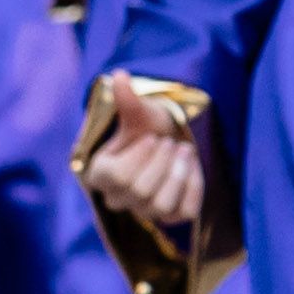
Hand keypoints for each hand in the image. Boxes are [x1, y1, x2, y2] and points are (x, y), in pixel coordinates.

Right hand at [88, 112, 204, 233]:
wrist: (170, 140)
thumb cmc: (148, 129)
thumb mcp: (139, 114)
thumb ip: (128, 100)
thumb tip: (120, 76)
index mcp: (100, 174)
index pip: (116, 176)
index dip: (139, 156)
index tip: (151, 138)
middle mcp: (117, 198)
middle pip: (140, 191)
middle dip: (162, 161)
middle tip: (169, 142)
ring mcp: (143, 211)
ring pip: (161, 206)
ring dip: (178, 174)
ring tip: (183, 150)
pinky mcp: (169, 216)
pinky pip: (184, 212)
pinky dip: (193, 188)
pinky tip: (191, 167)